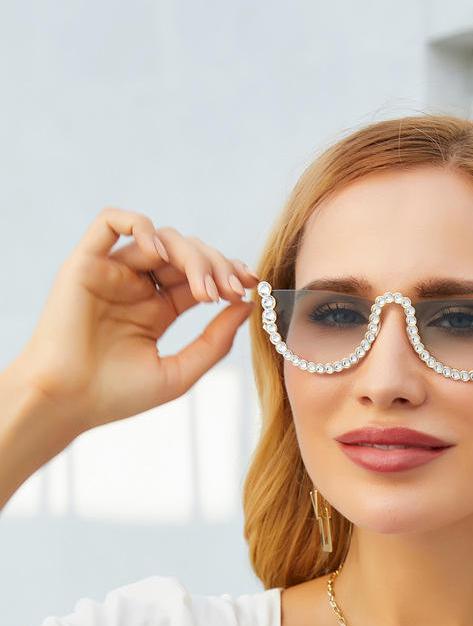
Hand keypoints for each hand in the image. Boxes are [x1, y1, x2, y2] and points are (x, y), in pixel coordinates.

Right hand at [15, 207, 259, 432]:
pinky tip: (160, 253)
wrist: (67, 403)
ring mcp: (113, 273)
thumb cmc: (118, 395)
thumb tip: (248, 304)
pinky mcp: (85, 263)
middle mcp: (138, 287)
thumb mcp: (180, 372)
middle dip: (217, 266)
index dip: (228, 274)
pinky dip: (141, 226)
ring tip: (204, 290)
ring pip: (160, 238)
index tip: (251, 284)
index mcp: (159, 309)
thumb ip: (215, 340)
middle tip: (232, 290)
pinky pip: (110, 222)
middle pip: (187, 254)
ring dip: (191, 255)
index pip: (201, 276)